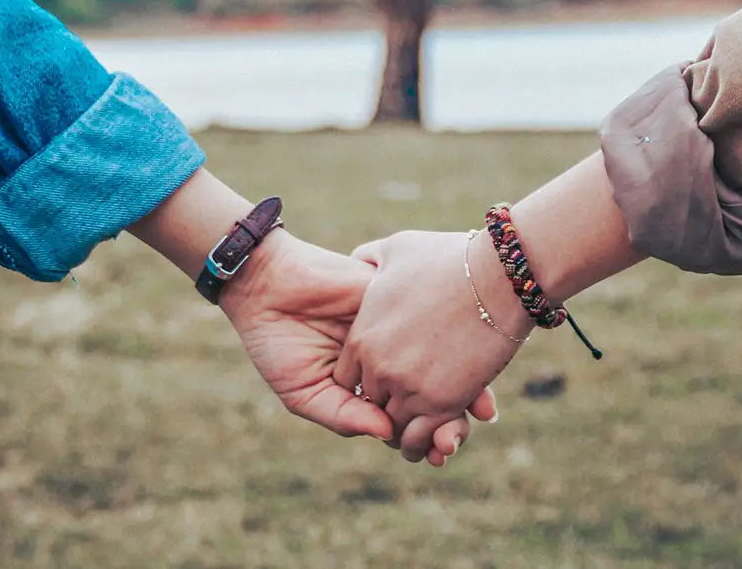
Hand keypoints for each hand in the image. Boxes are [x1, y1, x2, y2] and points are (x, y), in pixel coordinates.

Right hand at [221, 229, 477, 459]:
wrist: (267, 285)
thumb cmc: (278, 342)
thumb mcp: (305, 391)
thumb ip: (344, 415)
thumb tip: (388, 435)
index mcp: (368, 383)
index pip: (405, 415)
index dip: (425, 437)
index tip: (440, 454)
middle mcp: (389, 355)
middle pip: (431, 390)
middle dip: (450, 417)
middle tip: (456, 439)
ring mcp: (397, 327)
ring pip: (441, 359)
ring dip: (462, 386)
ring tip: (474, 414)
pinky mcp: (398, 298)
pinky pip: (433, 321)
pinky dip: (453, 344)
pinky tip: (463, 368)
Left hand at [337, 229, 528, 463]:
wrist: (498, 275)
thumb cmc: (449, 258)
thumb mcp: (396, 249)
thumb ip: (369, 258)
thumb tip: (360, 261)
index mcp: (362, 336)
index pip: (347, 378)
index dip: (364, 378)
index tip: (386, 374)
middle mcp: (379, 367)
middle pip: (370, 404)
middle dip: (386, 402)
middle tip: (407, 400)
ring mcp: (408, 388)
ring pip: (394, 427)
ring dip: (407, 428)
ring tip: (423, 423)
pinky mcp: (442, 404)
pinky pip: (421, 438)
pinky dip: (427, 442)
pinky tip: (439, 434)